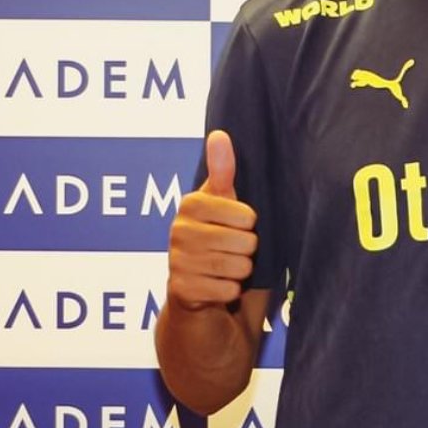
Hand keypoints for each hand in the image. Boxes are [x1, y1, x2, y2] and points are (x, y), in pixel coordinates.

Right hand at [166, 130, 258, 311]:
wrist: (199, 294)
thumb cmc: (218, 242)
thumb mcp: (223, 204)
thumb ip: (223, 170)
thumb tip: (219, 133)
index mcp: (191, 204)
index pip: (245, 215)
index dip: (251, 224)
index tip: (242, 226)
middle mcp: (178, 230)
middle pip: (244, 241)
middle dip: (248, 251)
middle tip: (235, 252)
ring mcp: (177, 261)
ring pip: (237, 266)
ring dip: (241, 271)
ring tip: (230, 268)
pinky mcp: (180, 290)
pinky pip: (226, 290)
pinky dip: (231, 292)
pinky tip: (220, 287)